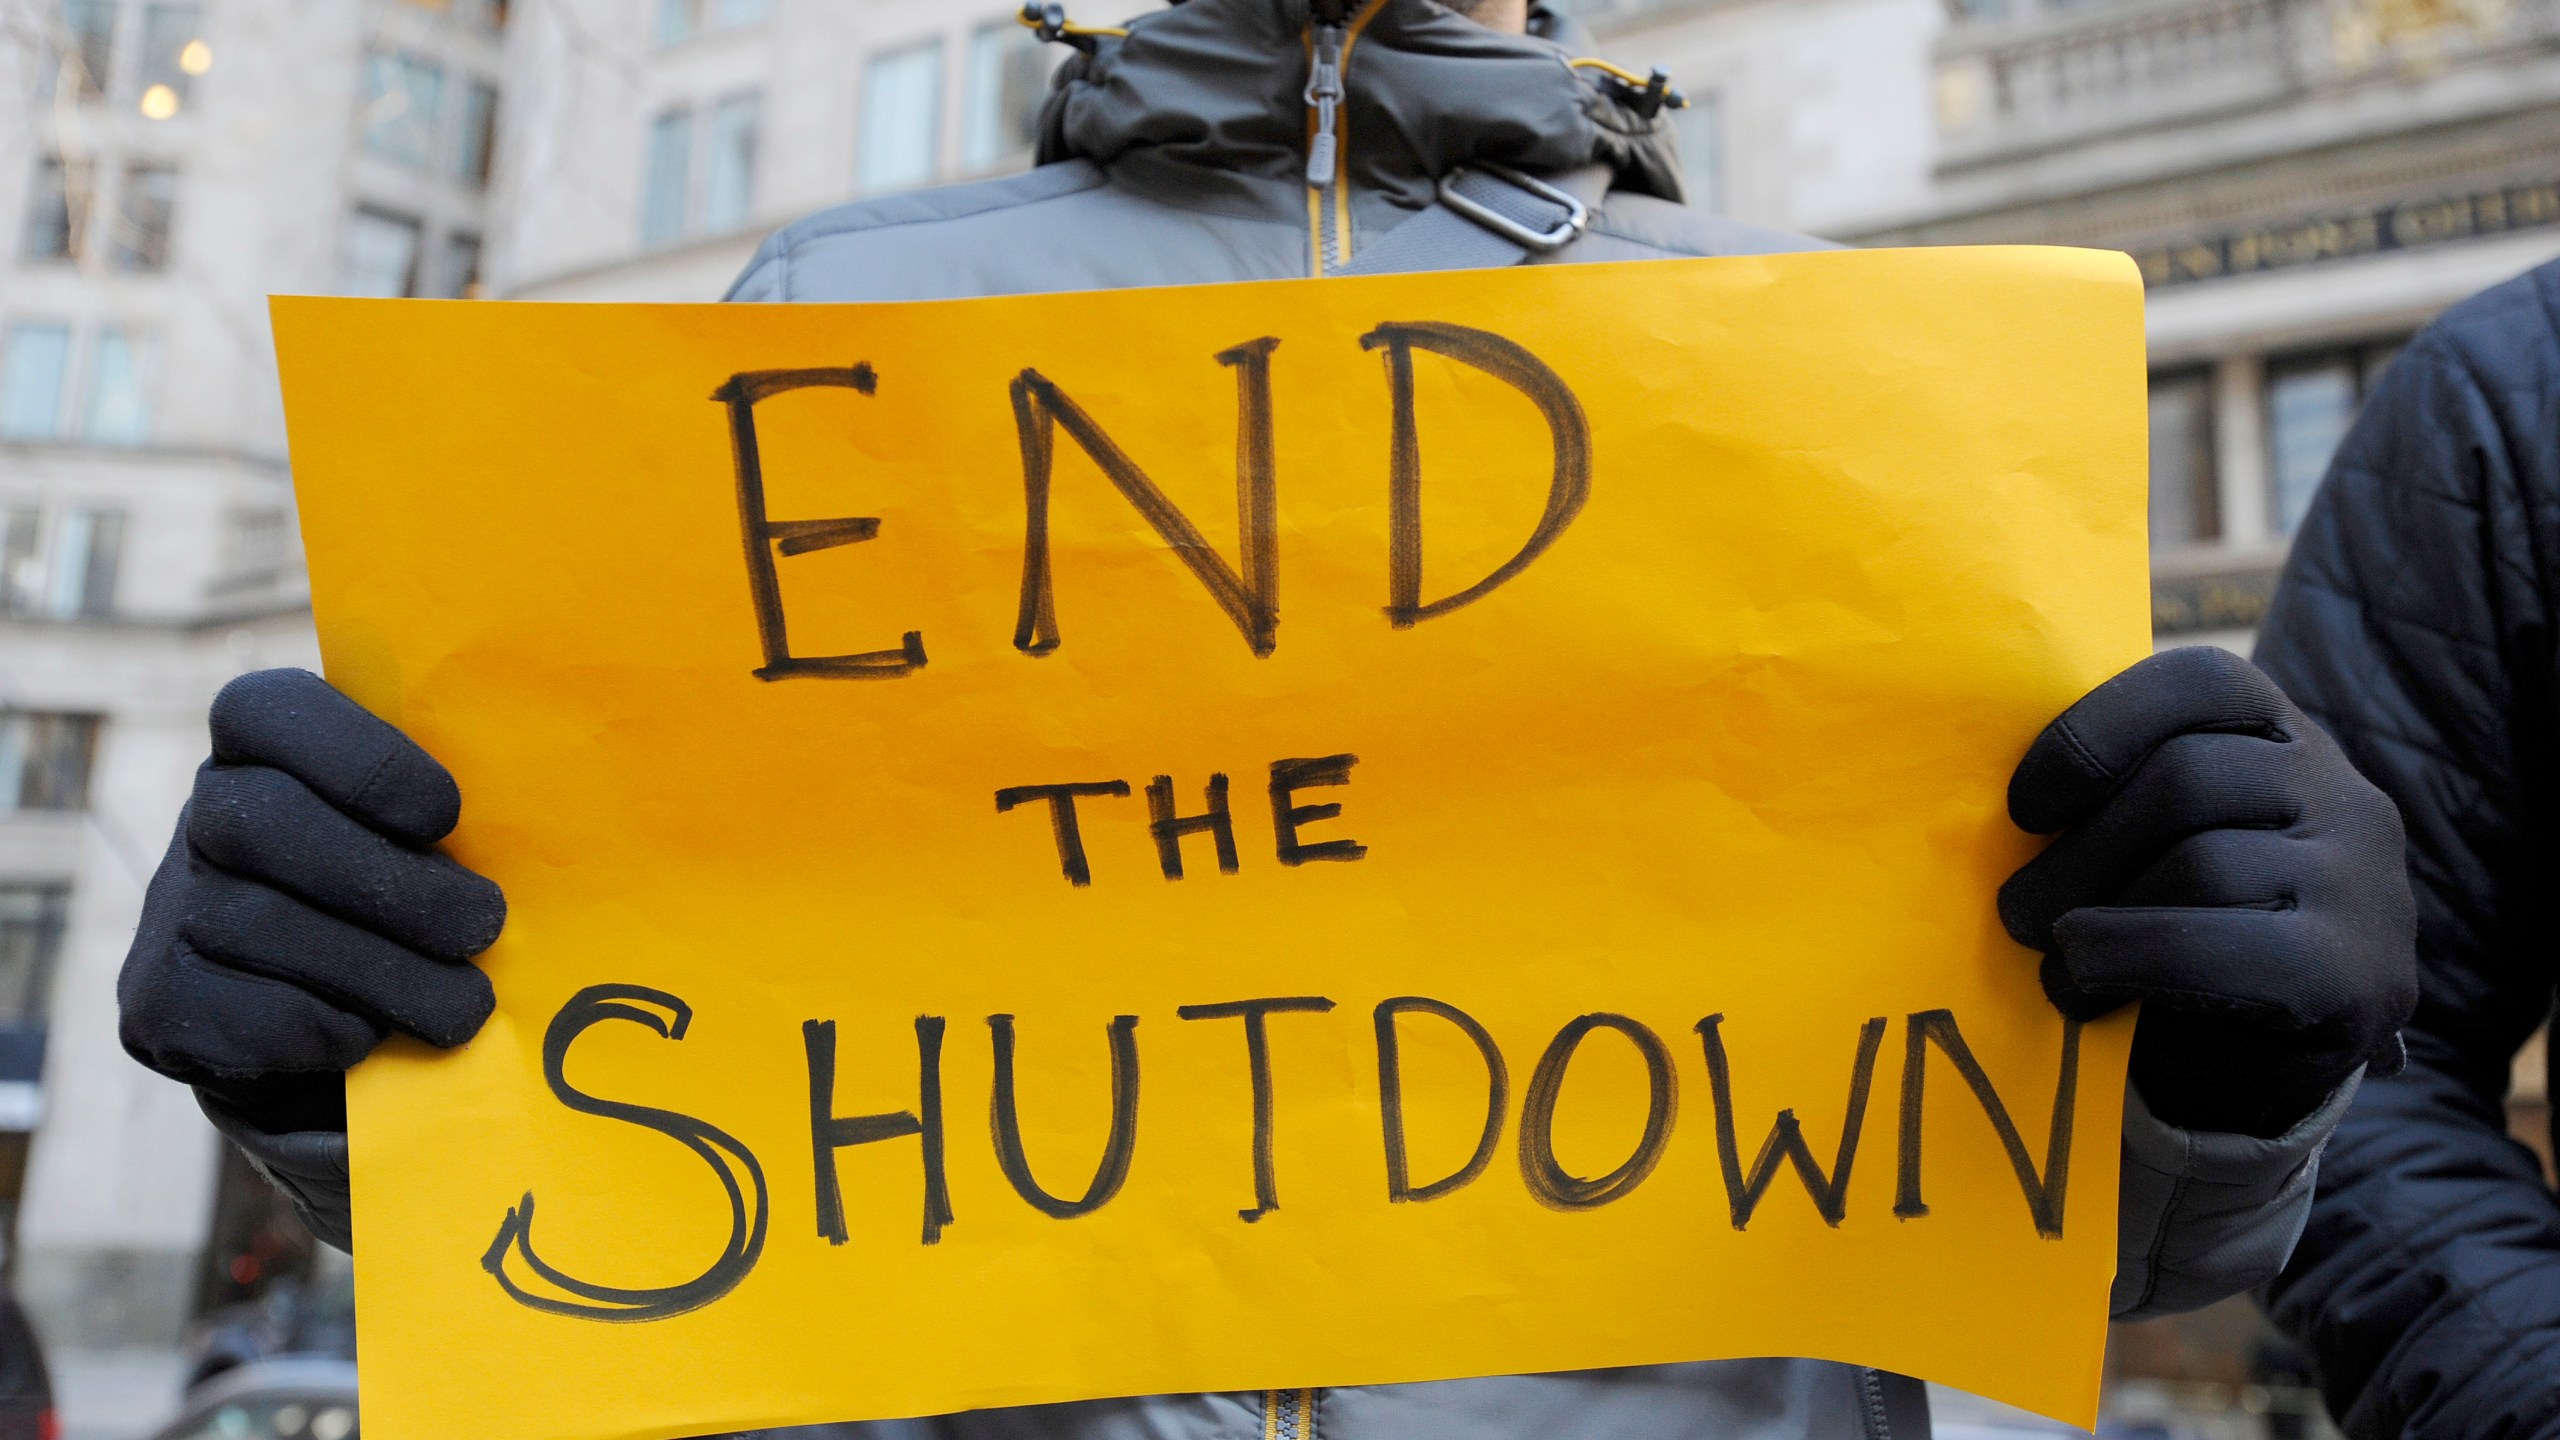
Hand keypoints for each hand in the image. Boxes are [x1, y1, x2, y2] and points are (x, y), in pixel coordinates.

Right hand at [117, 669, 504, 1134]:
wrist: (339, 1029)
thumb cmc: (415, 906)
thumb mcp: (435, 843)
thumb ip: (452, 820)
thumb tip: (557, 815)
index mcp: (266, 750)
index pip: (268, 710)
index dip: (359, 759)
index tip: (446, 815)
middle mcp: (202, 816)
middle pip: (262, 824)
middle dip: (388, 884)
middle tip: (483, 925)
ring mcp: (170, 908)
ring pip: (259, 924)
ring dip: (381, 971)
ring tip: (465, 1004)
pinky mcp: (159, 1003)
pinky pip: (239, 1010)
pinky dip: (323, 1027)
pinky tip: (372, 1034)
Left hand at [1999, 647, 2415, 1136]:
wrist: (2263, 1059)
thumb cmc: (2182, 925)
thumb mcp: (2151, 840)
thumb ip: (2111, 795)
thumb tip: (1999, 805)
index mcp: (2283, 735)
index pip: (2197, 683)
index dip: (2093, 733)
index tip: (2024, 808)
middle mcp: (2341, 793)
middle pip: (2185, 778)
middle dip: (2077, 850)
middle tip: (2016, 909)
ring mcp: (2362, 883)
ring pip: (2201, 864)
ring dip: (2094, 918)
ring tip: (2050, 958)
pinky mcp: (2356, 973)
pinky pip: (2214, 947)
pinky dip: (2127, 956)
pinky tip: (2084, 979)